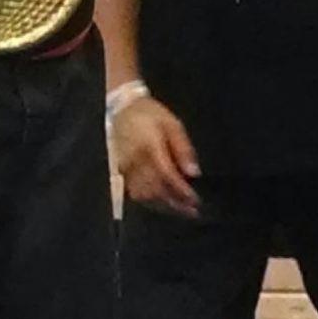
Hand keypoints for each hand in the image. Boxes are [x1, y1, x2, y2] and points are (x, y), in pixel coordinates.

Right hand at [112, 95, 200, 217]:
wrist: (122, 107)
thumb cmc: (151, 114)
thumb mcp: (173, 124)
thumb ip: (183, 149)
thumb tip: (194, 172)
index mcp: (150, 147)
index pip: (168, 176)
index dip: (182, 191)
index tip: (196, 201)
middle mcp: (136, 160)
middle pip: (156, 190)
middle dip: (175, 203)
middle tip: (192, 211)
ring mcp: (126, 167)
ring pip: (144, 195)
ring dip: (163, 205)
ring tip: (180, 209)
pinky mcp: (121, 171)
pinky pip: (135, 192)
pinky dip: (150, 200)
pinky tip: (162, 202)